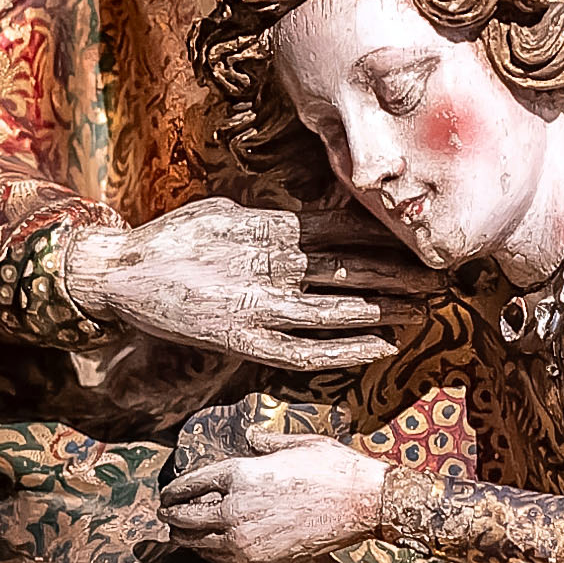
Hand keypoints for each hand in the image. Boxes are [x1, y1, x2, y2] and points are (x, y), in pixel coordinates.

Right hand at [63, 199, 438, 371]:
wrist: (121, 273)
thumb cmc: (173, 239)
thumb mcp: (227, 211)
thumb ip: (271, 218)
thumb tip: (309, 216)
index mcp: (271, 227)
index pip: (345, 228)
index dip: (387, 236)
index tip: (421, 237)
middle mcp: (274, 265)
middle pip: (354, 268)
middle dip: (402, 273)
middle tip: (442, 278)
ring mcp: (262, 307)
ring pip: (340, 309)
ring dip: (386, 310)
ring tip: (425, 311)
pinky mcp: (247, 342)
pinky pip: (309, 350)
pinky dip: (349, 350)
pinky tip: (382, 348)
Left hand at [163, 437, 397, 562]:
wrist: (361, 503)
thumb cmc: (332, 470)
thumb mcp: (297, 443)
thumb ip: (266, 443)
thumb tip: (252, 438)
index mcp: (240, 473)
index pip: (192, 483)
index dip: (175, 489)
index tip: (167, 493)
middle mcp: (235, 506)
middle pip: (188, 515)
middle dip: (172, 514)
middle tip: (164, 514)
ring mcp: (244, 537)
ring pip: (201, 540)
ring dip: (185, 537)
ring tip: (177, 535)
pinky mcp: (258, 560)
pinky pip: (224, 558)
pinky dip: (211, 552)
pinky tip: (209, 549)